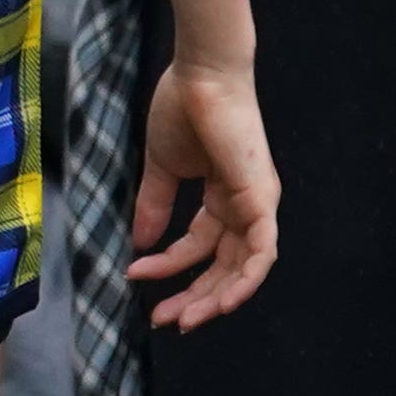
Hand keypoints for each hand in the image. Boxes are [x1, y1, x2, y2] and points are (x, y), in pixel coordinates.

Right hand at [127, 57, 278, 328]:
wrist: (199, 75)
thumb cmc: (182, 109)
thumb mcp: (161, 168)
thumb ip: (154, 205)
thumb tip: (139, 243)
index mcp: (225, 197)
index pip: (199, 245)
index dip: (169, 266)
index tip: (133, 275)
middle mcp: (247, 205)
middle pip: (224, 265)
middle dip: (194, 295)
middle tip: (162, 319)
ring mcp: (258, 203)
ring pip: (245, 267)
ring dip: (216, 298)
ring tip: (185, 318)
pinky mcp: (261, 198)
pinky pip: (262, 252)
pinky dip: (246, 281)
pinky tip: (224, 302)